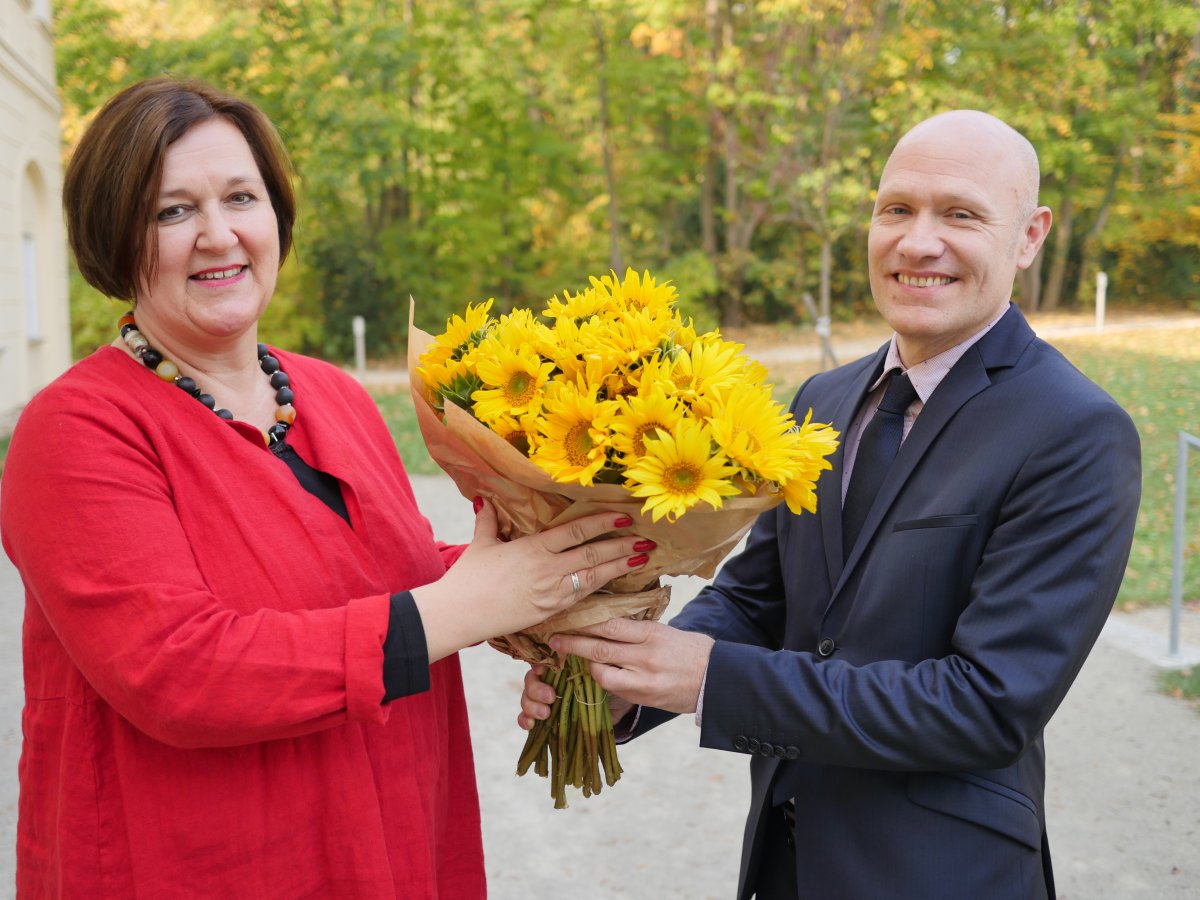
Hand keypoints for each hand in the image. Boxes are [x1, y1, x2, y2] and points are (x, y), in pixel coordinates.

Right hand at [412, 500, 653, 661]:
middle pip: (594, 553)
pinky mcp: (551, 611)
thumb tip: (486, 500)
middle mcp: (548, 568)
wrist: (461, 613)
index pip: (577, 531)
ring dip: (619, 567)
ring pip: (594, 577)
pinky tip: (616, 582)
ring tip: (642, 559)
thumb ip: (490, 521)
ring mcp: (552, 592)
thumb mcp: (482, 544)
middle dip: (622, 546)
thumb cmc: (469, 577)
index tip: (623, 516)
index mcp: (534, 547)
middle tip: (647, 539)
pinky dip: (601, 588)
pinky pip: (582, 597)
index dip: (603, 522)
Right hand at [517, 663, 634, 730]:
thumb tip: (580, 656)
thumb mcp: (601, 671)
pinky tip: (530, 725)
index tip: (541, 671)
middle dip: (536, 689)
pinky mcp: (546, 715)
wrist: (619, 706)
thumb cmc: (610, 681)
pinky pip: (526, 716)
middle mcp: (550, 679)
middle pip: (531, 680)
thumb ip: (588, 663)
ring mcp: (546, 698)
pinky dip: (524, 719)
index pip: (541, 661)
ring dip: (531, 705)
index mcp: (562, 664)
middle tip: (551, 697)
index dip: (537, 665)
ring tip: (546, 714)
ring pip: (527, 697)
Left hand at [549, 618, 714, 714]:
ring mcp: (644, 680)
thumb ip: (638, 630)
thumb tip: (607, 625)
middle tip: (554, 640)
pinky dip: (603, 680)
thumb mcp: (667, 631)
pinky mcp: (644, 698)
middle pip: (600, 648)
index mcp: (652, 633)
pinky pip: (614, 689)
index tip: (567, 619)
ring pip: (603, 673)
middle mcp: (646, 656)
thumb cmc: (692, 650)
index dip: (585, 622)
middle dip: (573, 644)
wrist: (716, 679)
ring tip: (576, 659)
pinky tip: (598, 674)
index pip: (611, 625)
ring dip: (587, 666)